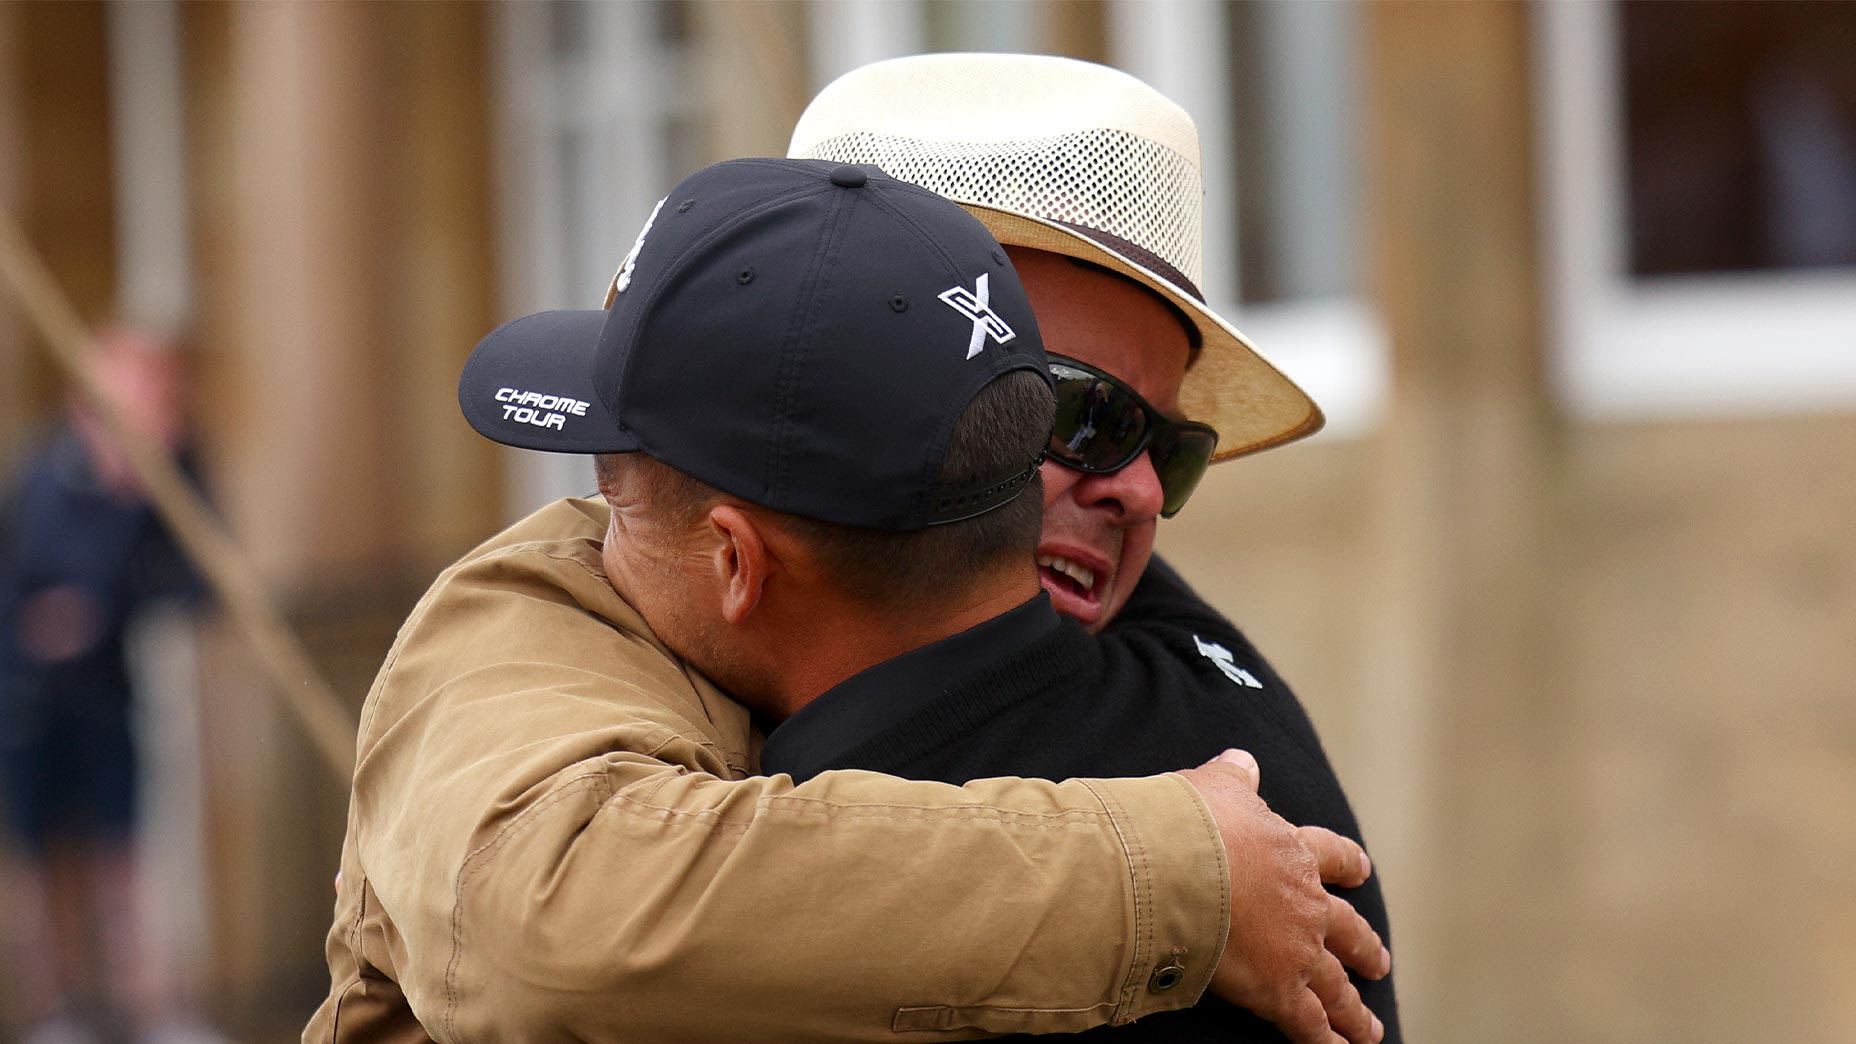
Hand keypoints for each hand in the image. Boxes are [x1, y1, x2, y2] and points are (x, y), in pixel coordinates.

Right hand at [1177, 749, 1388, 1043]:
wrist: (1180, 866)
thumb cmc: (1192, 823)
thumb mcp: (1214, 788)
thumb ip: (1233, 778)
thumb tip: (1242, 760)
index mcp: (1292, 852)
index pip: (1330, 856)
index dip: (1347, 864)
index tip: (1362, 870)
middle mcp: (1305, 903)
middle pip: (1346, 929)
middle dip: (1363, 947)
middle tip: (1379, 962)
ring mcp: (1298, 949)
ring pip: (1335, 984)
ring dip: (1353, 1008)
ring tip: (1370, 1027)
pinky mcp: (1279, 989)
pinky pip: (1308, 1022)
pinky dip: (1325, 1040)